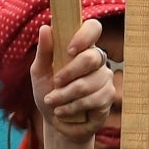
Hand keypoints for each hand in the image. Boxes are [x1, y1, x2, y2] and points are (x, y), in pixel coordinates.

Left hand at [33, 18, 116, 148]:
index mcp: (81, 47)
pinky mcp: (108, 97)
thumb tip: (45, 27)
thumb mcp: (39, 72)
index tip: (69, 50)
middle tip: (55, 83)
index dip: (84, 36)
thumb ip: (44, 51)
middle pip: (91, 58)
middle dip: (68, 73)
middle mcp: (98, 59)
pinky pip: (93, 100)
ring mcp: (105, 78)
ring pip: (89, 83)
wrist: (55, 122)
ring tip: (53, 102)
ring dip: (65, 96)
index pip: (93, 28)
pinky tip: (63, 111)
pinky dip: (72, 107)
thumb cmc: (48, 92)